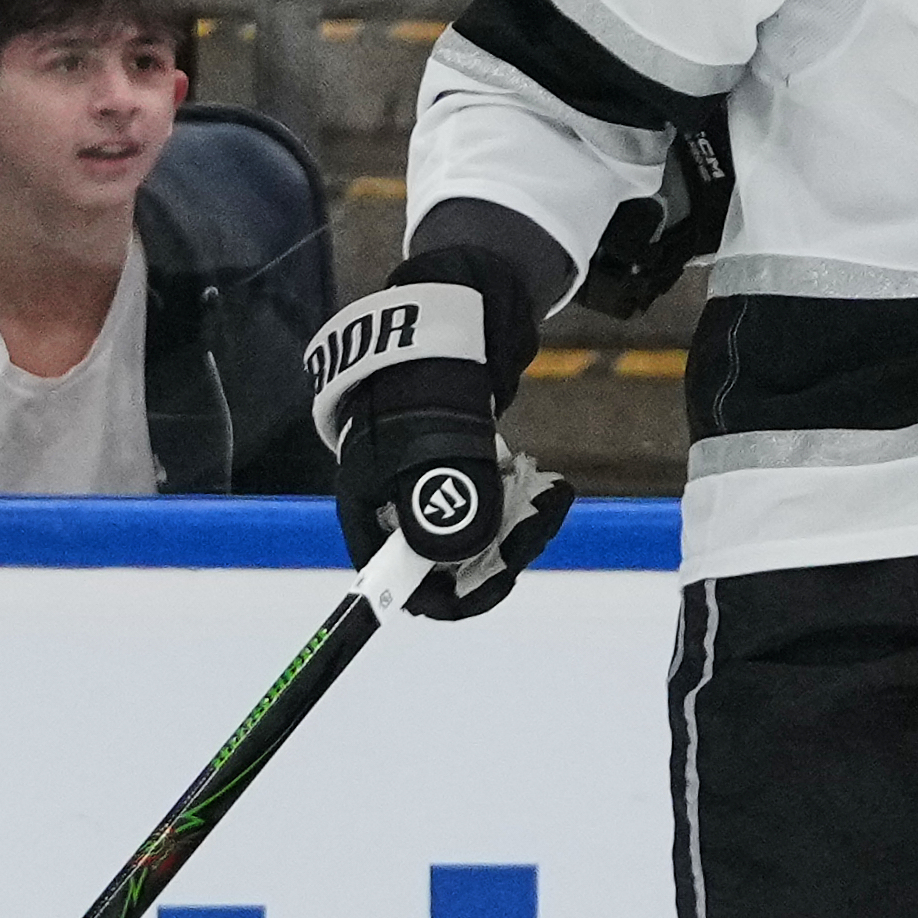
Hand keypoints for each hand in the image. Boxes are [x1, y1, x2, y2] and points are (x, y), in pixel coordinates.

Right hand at [309, 248, 568, 618]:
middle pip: (445, 563)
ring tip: (548, 494)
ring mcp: (421, 488)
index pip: (401, 586)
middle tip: (542, 515)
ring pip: (473, 535)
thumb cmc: (424, 380)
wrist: (438, 322)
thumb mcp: (435, 444)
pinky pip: (487, 506)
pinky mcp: (451, 470)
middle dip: (499, 550)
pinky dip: (514, 500)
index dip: (454, 595)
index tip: (505, 577)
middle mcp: (391, 507)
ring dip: (514, 524)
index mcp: (369, 510)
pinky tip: (540, 479)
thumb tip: (456, 562)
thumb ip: (444, 505)